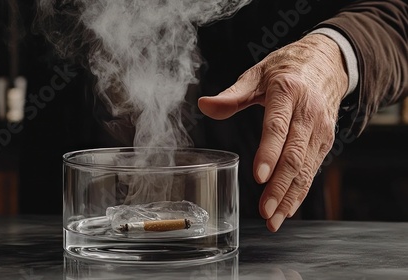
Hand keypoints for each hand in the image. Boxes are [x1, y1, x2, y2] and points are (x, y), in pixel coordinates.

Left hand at [198, 34, 347, 231]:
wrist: (328, 62)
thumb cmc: (287, 68)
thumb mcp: (258, 73)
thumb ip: (232, 95)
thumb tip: (204, 105)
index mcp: (287, 92)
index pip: (278, 127)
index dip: (269, 152)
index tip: (258, 176)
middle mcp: (308, 113)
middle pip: (294, 155)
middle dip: (279, 187)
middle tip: (264, 211)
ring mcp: (320, 129)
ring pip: (306, 168)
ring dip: (290, 197)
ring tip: (274, 219)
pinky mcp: (326, 140)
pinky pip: (313, 169)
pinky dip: (300, 191)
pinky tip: (288, 208)